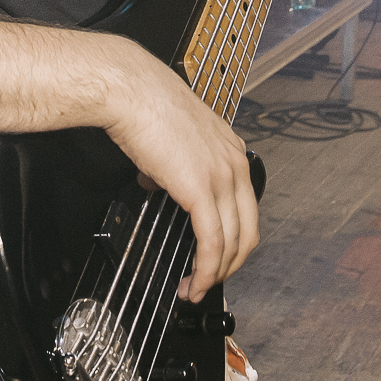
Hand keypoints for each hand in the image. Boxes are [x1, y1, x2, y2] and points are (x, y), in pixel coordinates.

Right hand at [99, 44, 257, 302]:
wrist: (131, 91)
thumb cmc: (145, 105)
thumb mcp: (175, 137)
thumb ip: (176, 163)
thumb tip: (159, 182)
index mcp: (232, 152)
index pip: (246, 208)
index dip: (233, 240)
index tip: (216, 257)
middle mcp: (235, 165)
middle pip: (249, 231)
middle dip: (231, 265)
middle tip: (208, 282)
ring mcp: (222, 177)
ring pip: (233, 242)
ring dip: (215, 274)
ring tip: (195, 289)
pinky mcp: (201, 189)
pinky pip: (212, 241)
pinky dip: (206, 268)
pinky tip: (195, 280)